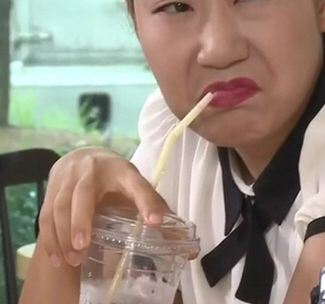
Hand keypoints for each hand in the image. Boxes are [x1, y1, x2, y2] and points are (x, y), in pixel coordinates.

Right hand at [38, 147, 170, 267]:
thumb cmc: (115, 177)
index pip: (137, 184)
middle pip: (84, 193)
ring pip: (61, 205)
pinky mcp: (53, 187)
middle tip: (84, 246)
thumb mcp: (135, 186)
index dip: (147, 202)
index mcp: (124, 171)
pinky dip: (50, 238)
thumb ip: (155, 209)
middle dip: (81, 220)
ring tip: (73, 259)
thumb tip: (186, 242)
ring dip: (64, 234)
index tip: (155, 222)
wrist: (82, 156)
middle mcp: (94, 170)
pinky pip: (46, 214)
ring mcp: (70, 177)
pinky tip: (58, 258)